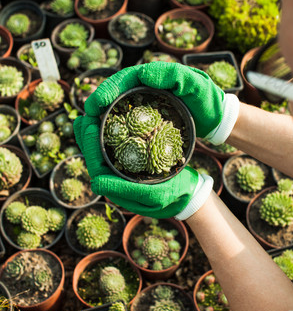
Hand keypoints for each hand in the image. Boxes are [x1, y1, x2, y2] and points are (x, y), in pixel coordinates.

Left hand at [73, 114, 200, 218]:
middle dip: (87, 138)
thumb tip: (95, 182)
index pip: (96, 167)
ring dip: (94, 135)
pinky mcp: (132, 162)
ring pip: (102, 152)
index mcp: (117, 190)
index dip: (90, 147)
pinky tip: (106, 120)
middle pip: (96, 158)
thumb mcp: (152, 194)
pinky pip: (115, 148)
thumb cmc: (174, 193)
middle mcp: (116, 180)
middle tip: (83, 116)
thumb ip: (124, 189)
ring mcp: (124, 171)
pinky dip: (108, 134)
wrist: (190, 192)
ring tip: (89, 116)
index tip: (89, 126)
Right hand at [83, 61, 225, 138]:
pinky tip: (104, 140)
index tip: (96, 104)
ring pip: (115, 107)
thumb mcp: (194, 84)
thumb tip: (142, 73)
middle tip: (86, 120)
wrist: (215, 116)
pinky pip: (123, 119)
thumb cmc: (206, 98)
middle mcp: (143, 88)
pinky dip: (112, 127)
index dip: (106, 91)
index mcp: (150, 77)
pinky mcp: (145, 118)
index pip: (121, 80)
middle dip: (97, 104)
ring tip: (89, 131)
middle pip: (113, 93)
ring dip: (100, 117)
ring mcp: (143, 103)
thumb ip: (173, 75)